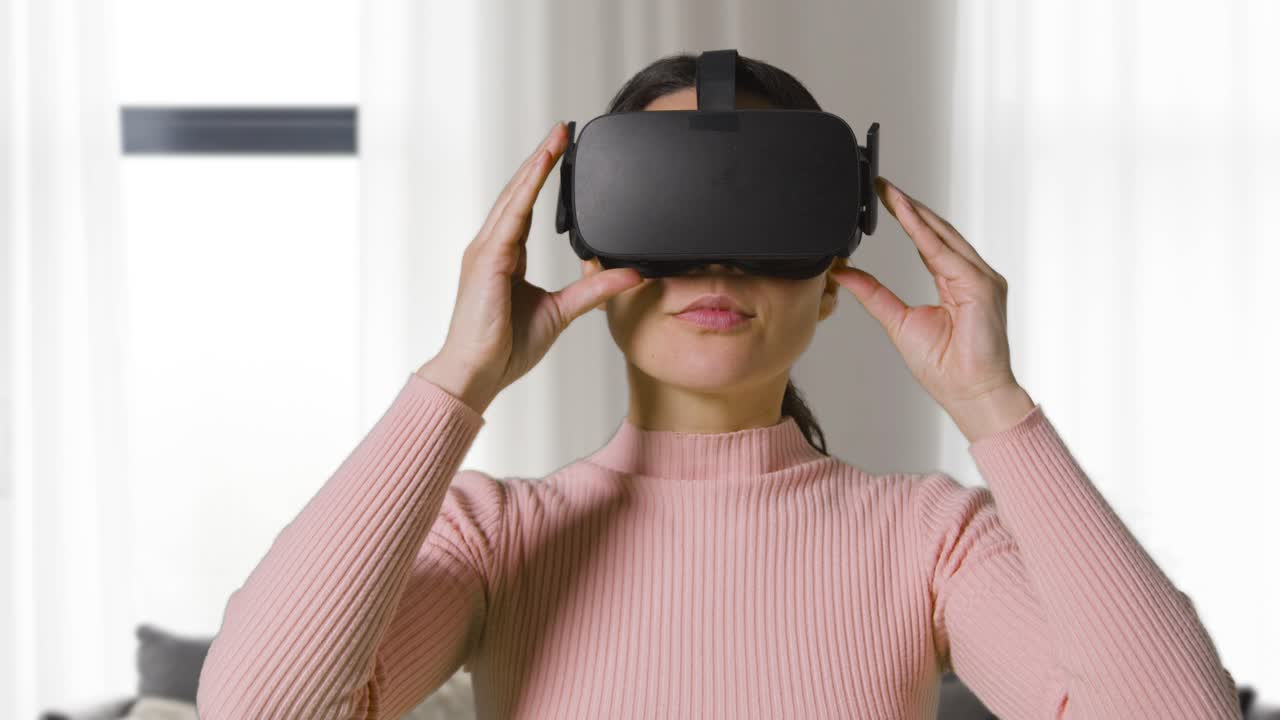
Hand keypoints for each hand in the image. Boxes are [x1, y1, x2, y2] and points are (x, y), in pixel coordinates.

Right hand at [420, 121, 649, 413]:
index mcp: (506, 257)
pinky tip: (539, 169)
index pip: (526, 207)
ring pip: (514, 197)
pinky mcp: (486, 260)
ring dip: (535, 165)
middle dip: (540, 159)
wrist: (478, 373)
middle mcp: (492, 248)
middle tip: (562, 130)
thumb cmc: (505, 348)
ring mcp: (485, 251)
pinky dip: (526, 190)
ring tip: (555, 139)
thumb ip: (593, 289)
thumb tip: (629, 275)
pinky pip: (510, 217)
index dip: (543, 178)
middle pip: (519, 193)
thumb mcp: (562, 311)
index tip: (561, 152)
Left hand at [831, 176, 1034, 441]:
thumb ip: (873, 293)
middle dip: (908, 206)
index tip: (882, 198)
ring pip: (942, 235)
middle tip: (881, 185)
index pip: (927, 241)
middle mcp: (971, 275)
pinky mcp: (982, 286)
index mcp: (955, 282)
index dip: (906, 218)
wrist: (970, 393)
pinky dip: (925, 233)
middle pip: (937, 230)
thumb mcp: (898, 321)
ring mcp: (981, 278)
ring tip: (890, 192)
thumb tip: (844, 272)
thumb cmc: (945, 367)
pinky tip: (906, 216)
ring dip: (915, 212)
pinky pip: (947, 253)